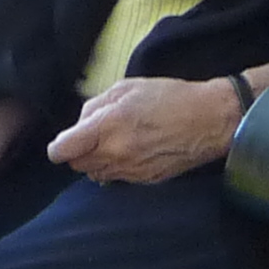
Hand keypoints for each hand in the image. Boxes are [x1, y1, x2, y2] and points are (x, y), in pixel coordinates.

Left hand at [44, 75, 245, 183]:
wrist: (210, 120)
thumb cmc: (170, 97)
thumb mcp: (127, 88)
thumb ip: (96, 106)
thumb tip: (81, 124)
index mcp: (108, 126)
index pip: (63, 150)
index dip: (58, 147)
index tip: (63, 143)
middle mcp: (116, 153)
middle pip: (77, 165)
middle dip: (79, 152)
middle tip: (94, 136)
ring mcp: (131, 171)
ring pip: (95, 174)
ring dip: (97, 161)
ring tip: (115, 143)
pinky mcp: (145, 180)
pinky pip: (118, 178)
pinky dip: (117, 168)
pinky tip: (133, 151)